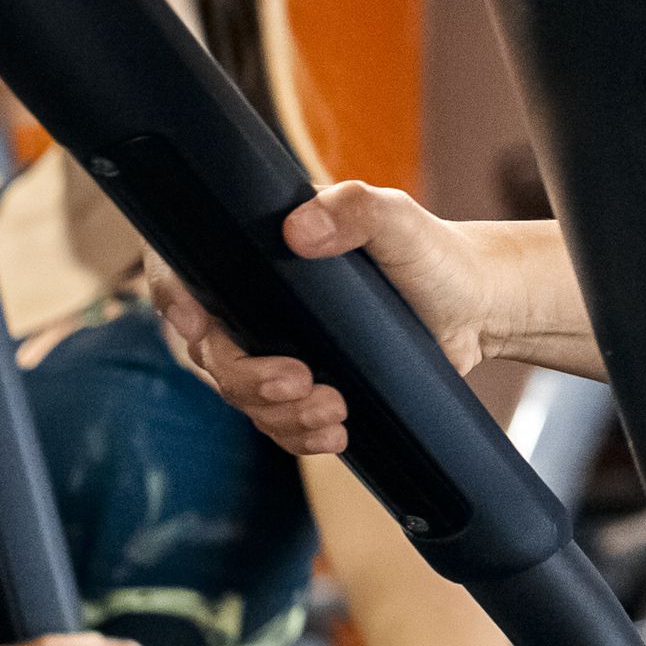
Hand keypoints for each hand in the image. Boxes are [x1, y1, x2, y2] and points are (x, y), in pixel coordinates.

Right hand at [155, 182, 486, 459]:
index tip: (198, 325)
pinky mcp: (304, 387)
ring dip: (279, 413)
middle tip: (300, 381)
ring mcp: (277, 346)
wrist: (473, 308)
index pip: (185, 266)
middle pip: (211, 349)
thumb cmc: (430, 254)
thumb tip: (298, 231)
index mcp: (259, 248)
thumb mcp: (397, 220)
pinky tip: (335, 436)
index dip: (172, 295)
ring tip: (336, 411)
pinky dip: (298, 435)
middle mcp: (256, 299)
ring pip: (241, 394)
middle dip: (247, 377)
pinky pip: (276, 422)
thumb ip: (354, 209)